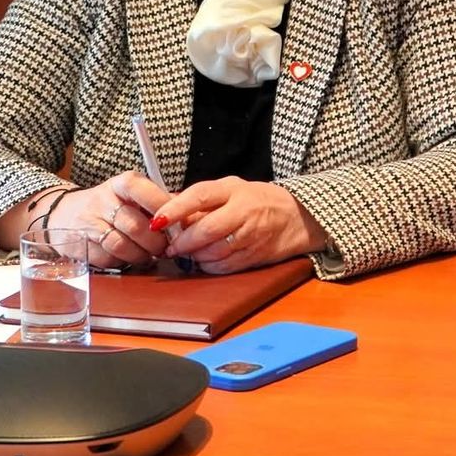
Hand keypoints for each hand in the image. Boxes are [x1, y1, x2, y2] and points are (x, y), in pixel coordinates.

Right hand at [47, 171, 171, 269]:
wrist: (64, 213)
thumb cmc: (110, 204)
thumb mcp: (131, 195)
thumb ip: (157, 203)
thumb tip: (188, 215)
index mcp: (122, 183)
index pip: (145, 192)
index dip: (164, 211)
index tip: (177, 225)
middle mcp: (104, 200)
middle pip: (136, 226)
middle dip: (156, 242)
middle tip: (165, 248)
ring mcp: (90, 222)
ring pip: (122, 245)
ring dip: (141, 255)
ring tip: (149, 255)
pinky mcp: (81, 244)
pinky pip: (108, 258)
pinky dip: (122, 262)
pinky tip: (128, 258)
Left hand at [152, 176, 324, 274]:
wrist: (297, 217)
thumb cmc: (257, 200)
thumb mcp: (230, 189)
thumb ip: (200, 199)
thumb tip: (165, 206)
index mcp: (233, 190)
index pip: (200, 196)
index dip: (176, 208)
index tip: (158, 220)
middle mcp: (243, 211)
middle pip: (207, 230)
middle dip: (184, 242)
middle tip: (171, 246)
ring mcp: (251, 236)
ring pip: (214, 252)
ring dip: (194, 256)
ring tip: (187, 252)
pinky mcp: (254, 256)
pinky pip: (224, 267)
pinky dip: (209, 267)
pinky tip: (205, 261)